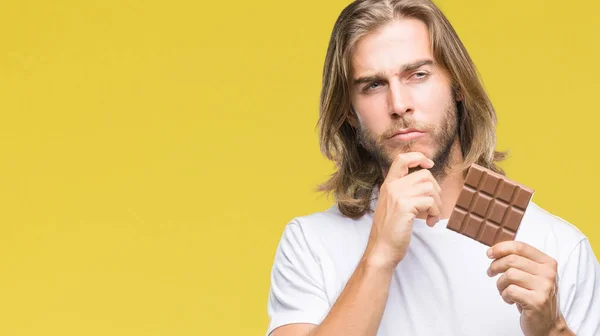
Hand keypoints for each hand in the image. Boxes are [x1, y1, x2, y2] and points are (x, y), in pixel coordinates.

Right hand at [363, 152, 441, 269]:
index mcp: (388, 185)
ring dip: (437, 204)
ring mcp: (397, 195)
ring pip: (430, 188)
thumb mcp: (395, 206)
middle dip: (436, 191)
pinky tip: (429, 223)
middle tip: (433, 208)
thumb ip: (406, 193)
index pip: (402, 159)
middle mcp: (392, 187)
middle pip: (424, 175)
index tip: (429, 164)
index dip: (418, 157)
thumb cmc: (391, 232)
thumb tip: (430, 185)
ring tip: (431, 217)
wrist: (382, 250)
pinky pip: (431, 202)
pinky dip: (435, 213)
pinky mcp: (404, 206)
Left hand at [487, 241, 571, 335]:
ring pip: (509, 275)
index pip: (520, 247)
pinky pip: (510, 291)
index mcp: (548, 263)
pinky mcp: (537, 301)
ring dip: (500, 284)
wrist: (549, 324)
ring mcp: (544, 287)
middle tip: (490, 273)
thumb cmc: (535, 297)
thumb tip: (495, 251)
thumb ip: (520, 261)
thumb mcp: (533, 275)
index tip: (489, 254)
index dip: (501, 248)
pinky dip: (504, 295)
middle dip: (495, 266)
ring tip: (504, 291)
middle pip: (512, 260)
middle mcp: (548, 273)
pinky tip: (510, 300)